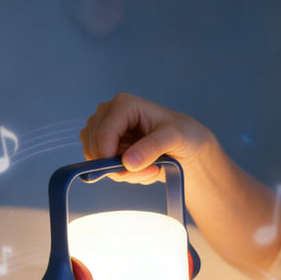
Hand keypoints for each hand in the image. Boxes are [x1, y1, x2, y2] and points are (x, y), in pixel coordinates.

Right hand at [80, 93, 215, 182]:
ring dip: (122, 172)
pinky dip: (121, 174)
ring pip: (96, 160)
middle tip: (149, 170)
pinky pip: (101, 166)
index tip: (130, 171)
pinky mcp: (104, 145)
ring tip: (148, 168)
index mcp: (123, 105)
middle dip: (119, 167)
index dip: (109, 158)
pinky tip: (141, 168)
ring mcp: (103, 129)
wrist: (186, 145)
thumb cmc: (183, 134)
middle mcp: (108, 114)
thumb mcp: (174, 138)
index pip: (102, 134)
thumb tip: (128, 162)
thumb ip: (152, 148)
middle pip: (95, 148)